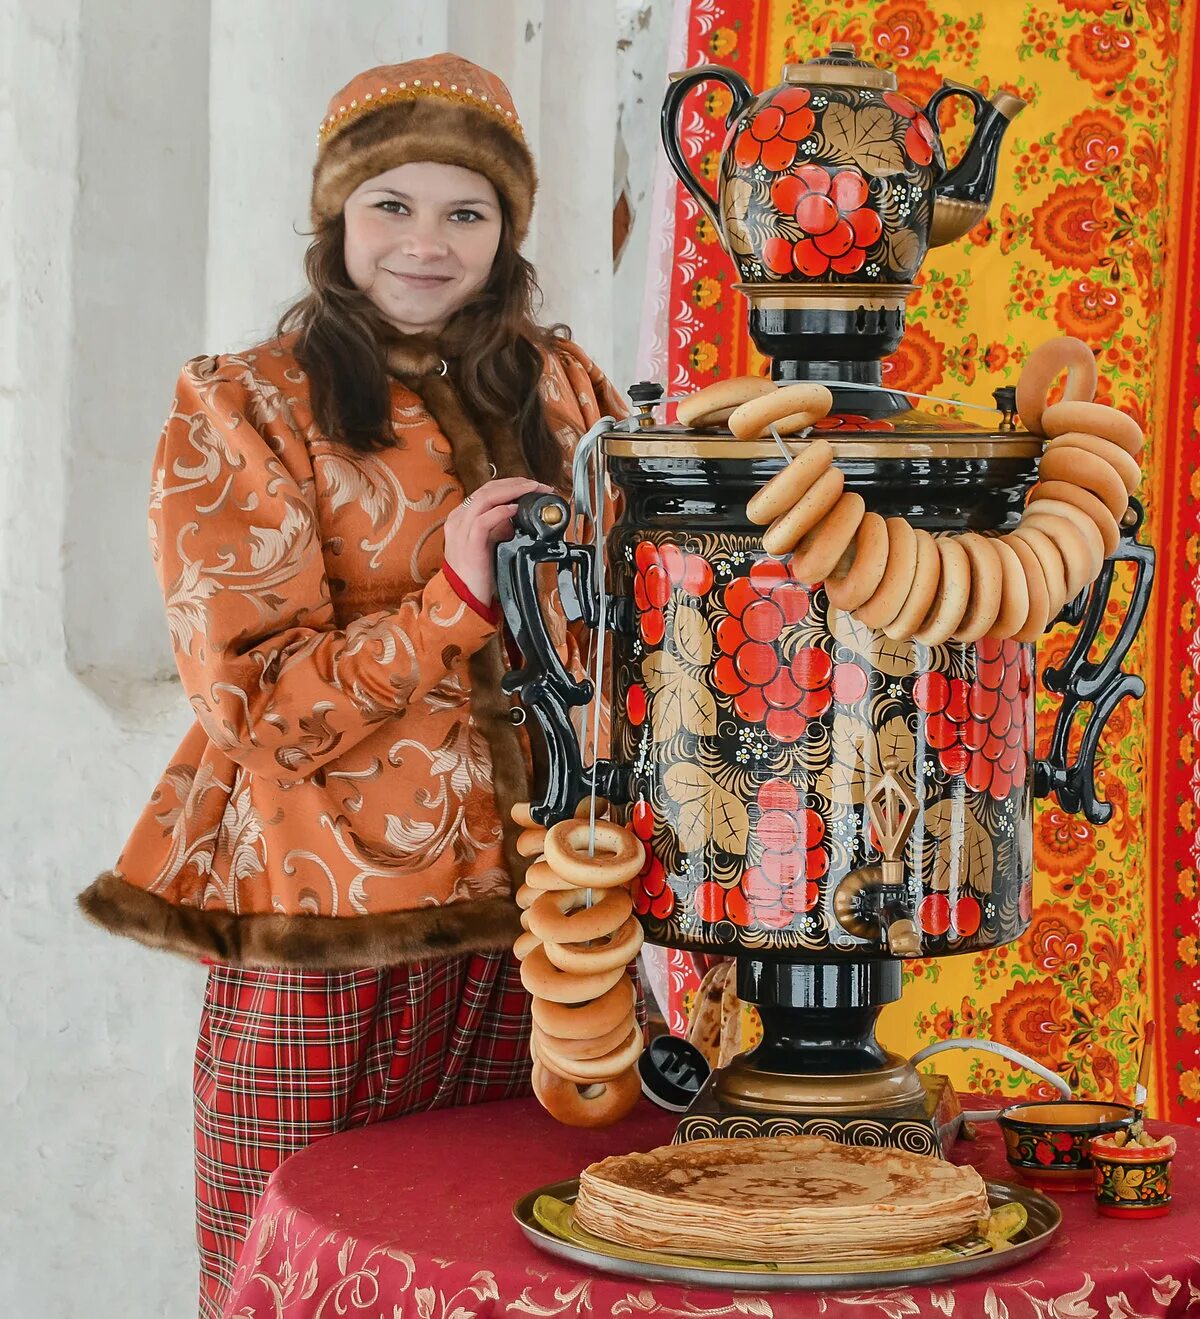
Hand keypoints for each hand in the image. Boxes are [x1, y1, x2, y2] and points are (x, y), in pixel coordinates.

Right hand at [443, 478, 553, 603]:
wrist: (463, 599)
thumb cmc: (476, 574)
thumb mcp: (488, 544)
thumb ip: (497, 528)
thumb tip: (515, 517)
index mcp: (461, 518)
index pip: (487, 491)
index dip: (511, 485)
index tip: (533, 486)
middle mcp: (458, 519)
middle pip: (487, 489)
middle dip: (516, 484)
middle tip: (538, 485)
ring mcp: (461, 530)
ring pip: (485, 498)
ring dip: (512, 491)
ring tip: (532, 491)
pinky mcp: (468, 544)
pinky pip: (483, 521)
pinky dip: (501, 512)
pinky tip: (516, 509)